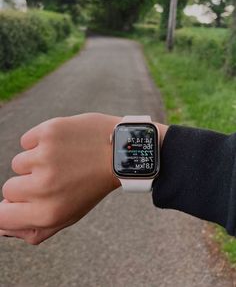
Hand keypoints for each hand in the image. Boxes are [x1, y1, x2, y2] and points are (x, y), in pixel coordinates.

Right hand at [0, 113, 120, 243]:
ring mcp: (45, 157)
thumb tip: (2, 229)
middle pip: (8, 188)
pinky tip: (62, 144)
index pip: (1, 217)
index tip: (19, 200)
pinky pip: (27, 140)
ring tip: (62, 159)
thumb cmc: (92, 185)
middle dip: (27, 183)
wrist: (119, 151)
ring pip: (18, 162)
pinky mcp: (48, 132)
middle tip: (54, 177)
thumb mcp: (69, 215)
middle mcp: (44, 187)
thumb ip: (34, 229)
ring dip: (36, 161)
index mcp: (49, 213)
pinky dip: (40, 141)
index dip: (9, 208)